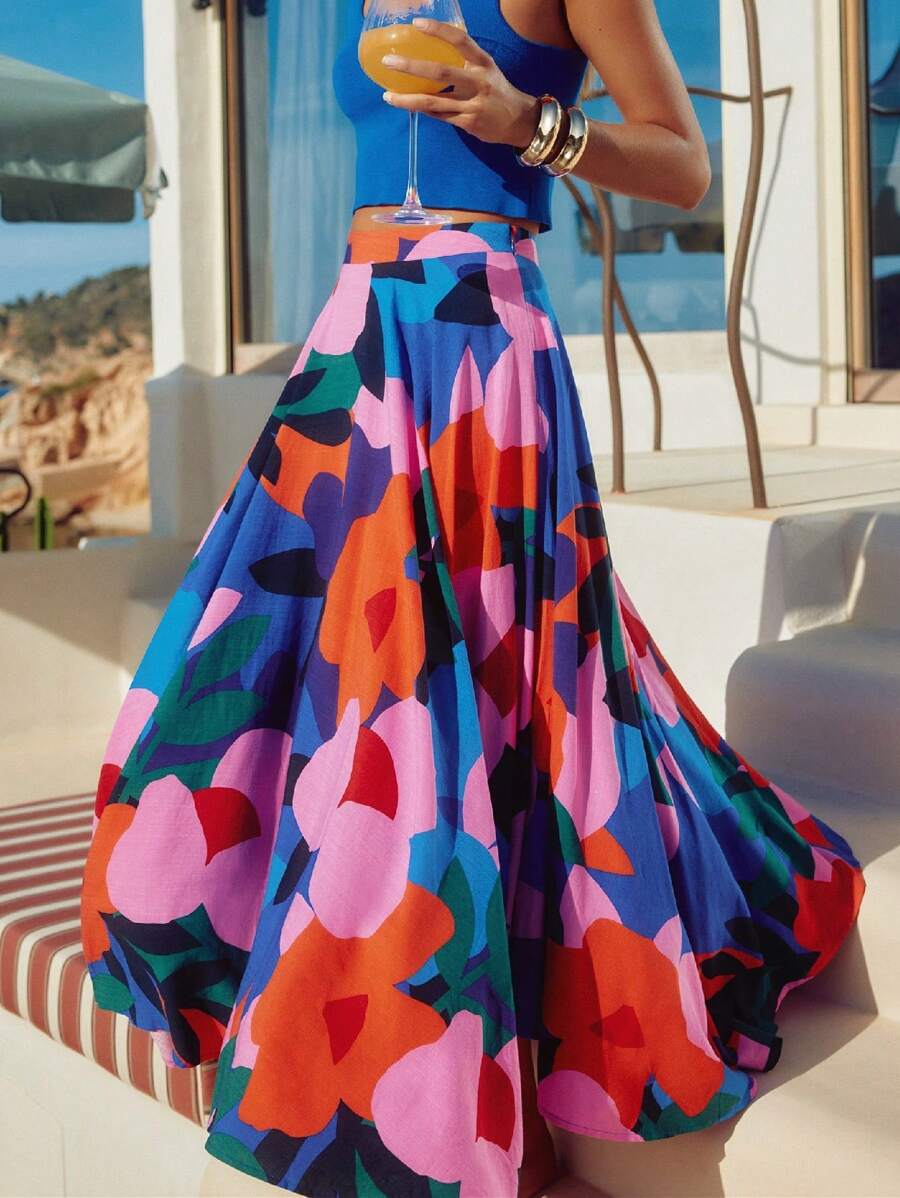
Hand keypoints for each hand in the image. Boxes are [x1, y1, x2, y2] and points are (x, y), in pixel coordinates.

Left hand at [380, 17, 541, 149]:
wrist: (518, 121)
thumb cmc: (496, 91)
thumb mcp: (486, 69)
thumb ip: (463, 62)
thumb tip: (433, 54)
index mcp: (482, 62)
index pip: (459, 40)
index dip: (438, 30)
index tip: (416, 24)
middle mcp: (478, 81)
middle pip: (440, 72)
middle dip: (411, 67)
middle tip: (388, 61)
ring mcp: (472, 104)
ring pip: (433, 102)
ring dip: (407, 99)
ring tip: (388, 96)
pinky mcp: (468, 123)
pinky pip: (439, 116)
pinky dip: (422, 110)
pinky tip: (407, 105)